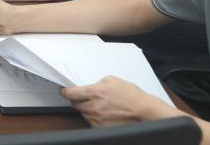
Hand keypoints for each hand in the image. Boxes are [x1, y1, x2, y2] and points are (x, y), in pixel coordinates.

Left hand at [61, 76, 176, 126]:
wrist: (145, 111)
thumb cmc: (131, 95)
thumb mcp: (112, 81)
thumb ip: (96, 83)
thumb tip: (87, 86)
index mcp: (94, 92)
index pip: (70, 93)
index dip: (65, 92)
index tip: (64, 91)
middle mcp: (93, 107)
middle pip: (75, 105)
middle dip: (79, 101)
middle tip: (87, 99)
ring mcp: (97, 119)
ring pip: (84, 114)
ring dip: (88, 110)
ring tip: (102, 107)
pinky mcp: (102, 128)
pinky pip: (92, 123)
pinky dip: (95, 119)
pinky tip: (106, 115)